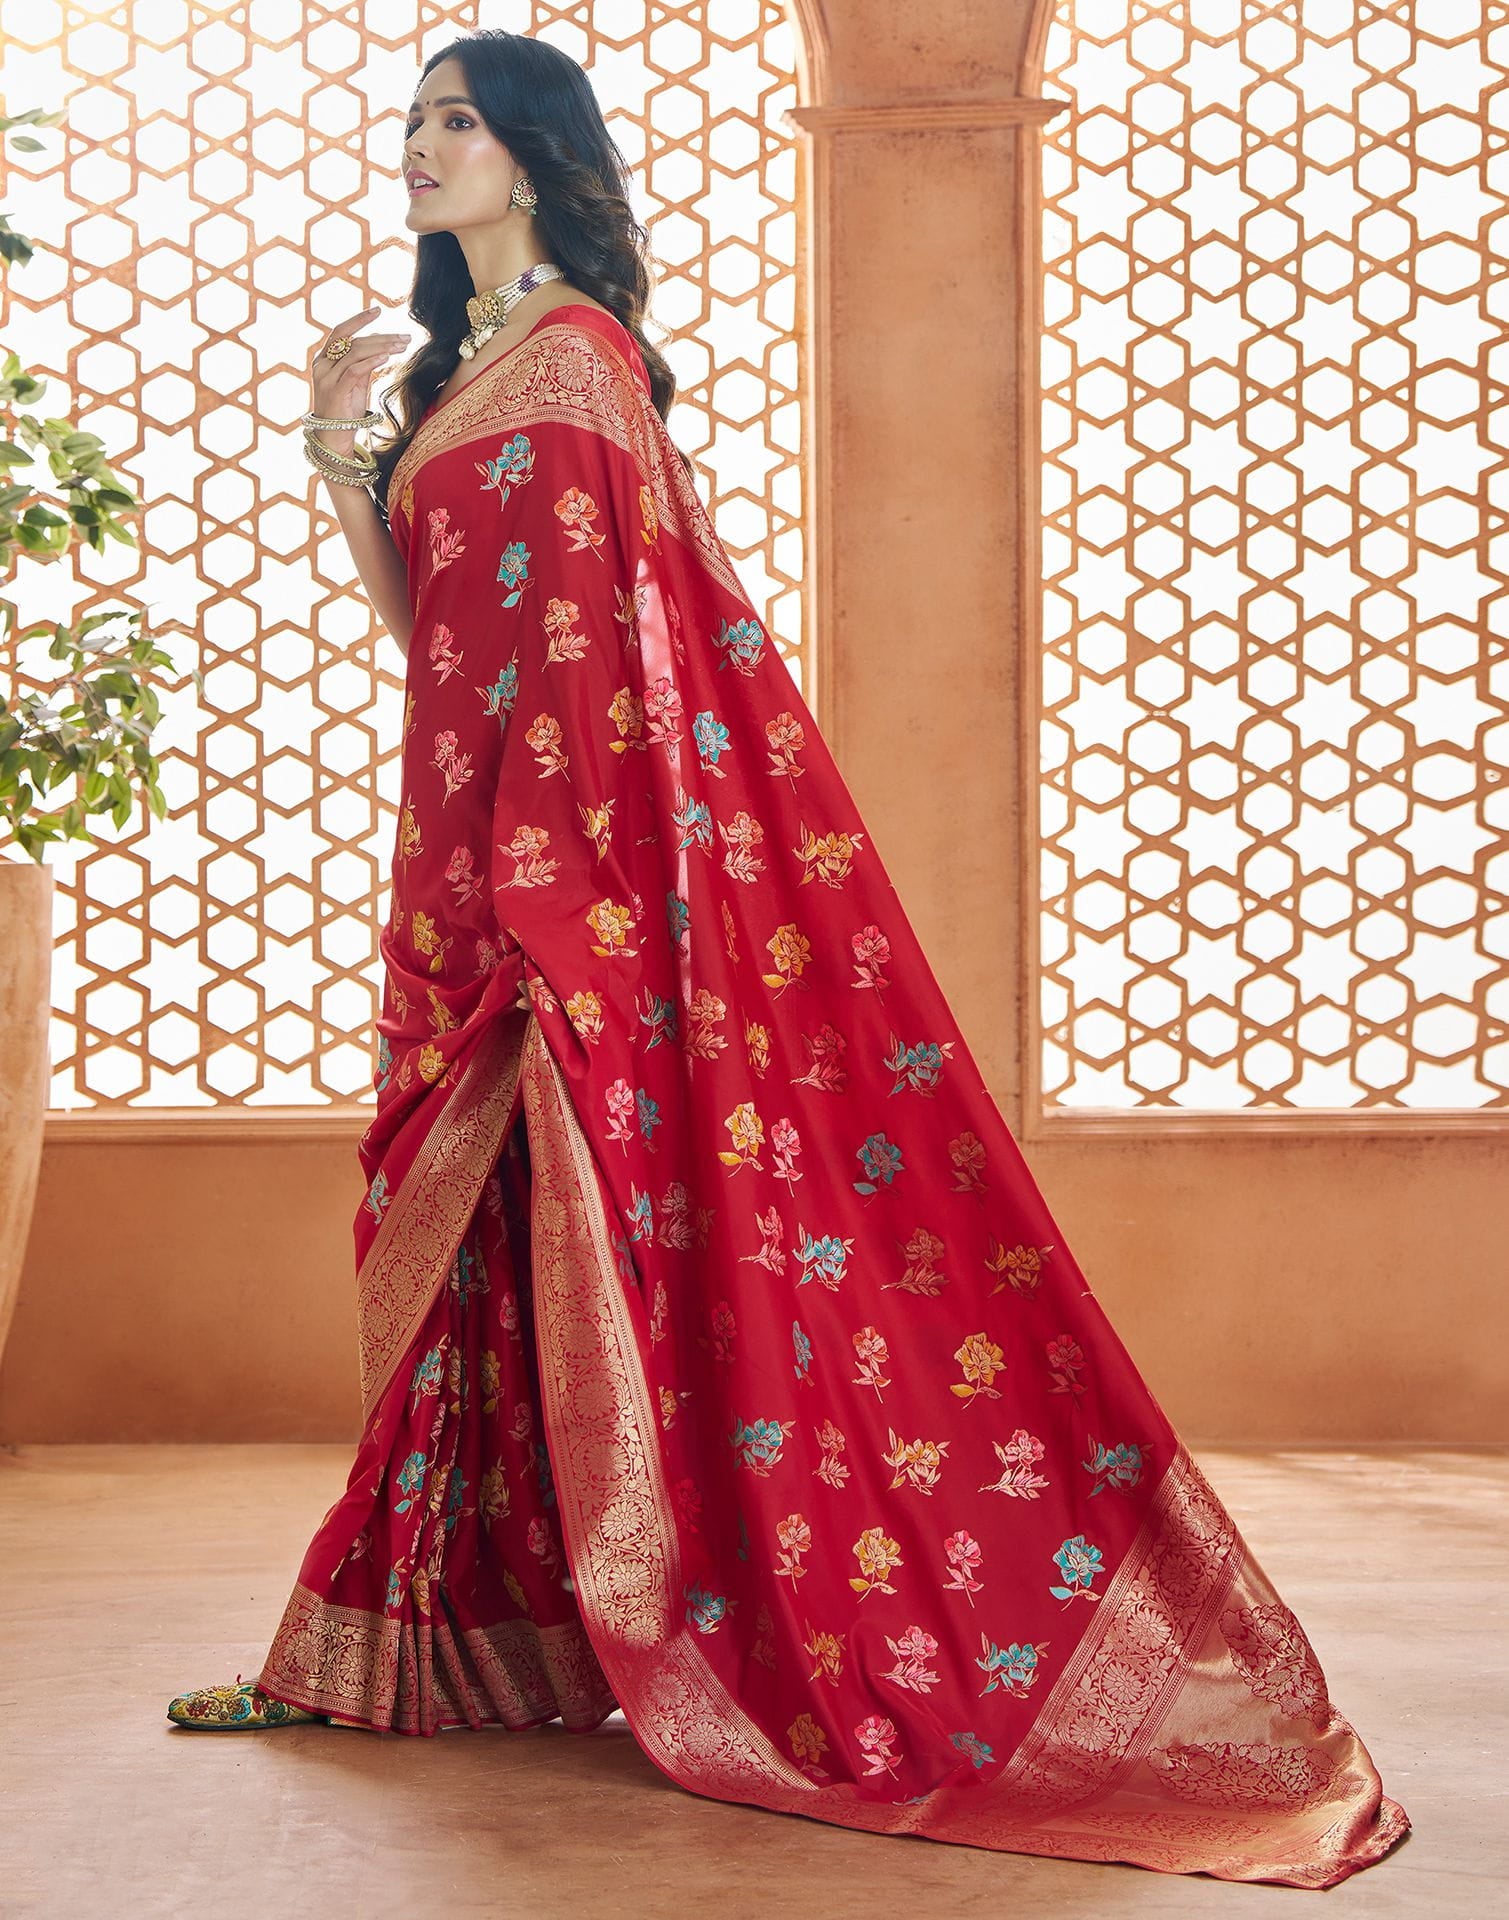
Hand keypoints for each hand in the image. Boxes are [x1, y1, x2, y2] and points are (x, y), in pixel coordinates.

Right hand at [309, 306, 410, 454]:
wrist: (333, 439)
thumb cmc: (346, 411)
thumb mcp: (356, 383)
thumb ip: (363, 364)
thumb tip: (381, 347)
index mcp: (324, 359)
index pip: (341, 332)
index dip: (359, 320)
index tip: (378, 310)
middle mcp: (322, 364)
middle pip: (352, 340)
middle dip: (380, 335)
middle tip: (405, 336)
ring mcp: (326, 377)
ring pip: (355, 353)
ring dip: (382, 347)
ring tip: (402, 345)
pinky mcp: (334, 391)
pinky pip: (354, 371)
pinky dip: (371, 361)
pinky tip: (387, 357)